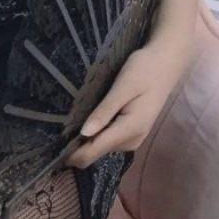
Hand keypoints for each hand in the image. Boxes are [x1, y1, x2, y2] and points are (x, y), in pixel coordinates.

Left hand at [65, 38, 191, 170]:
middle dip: (77, 145)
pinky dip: (96, 134)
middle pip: (96, 151)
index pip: (95, 151)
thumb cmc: (144, 70)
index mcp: (130, 130)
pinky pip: (108, 139)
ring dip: (86, 139)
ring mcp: (133, 138)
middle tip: (56, 130)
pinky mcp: (132, 132)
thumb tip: (84, 134)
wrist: (166, 64)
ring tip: (68, 123)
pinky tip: (87, 120)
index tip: (52, 150)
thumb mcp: (122, 87)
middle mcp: (132, 141)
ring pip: (101, 147)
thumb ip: (104, 111)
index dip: (73, 154)